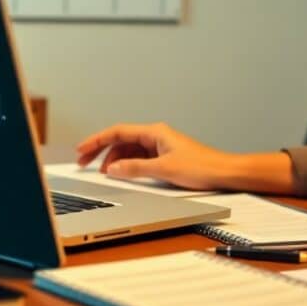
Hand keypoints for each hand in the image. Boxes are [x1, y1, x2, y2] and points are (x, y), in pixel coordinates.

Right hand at [75, 122, 234, 189]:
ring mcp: (160, 147)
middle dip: (101, 150)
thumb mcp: (164, 170)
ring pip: (129, 150)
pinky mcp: (164, 158)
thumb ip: (136, 169)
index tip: (82, 149)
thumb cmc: (202, 167)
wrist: (224, 173)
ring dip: (115, 160)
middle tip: (84, 161)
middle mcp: (156, 136)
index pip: (118, 131)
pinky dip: (127, 165)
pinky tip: (122, 173)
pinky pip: (138, 158)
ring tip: (104, 173)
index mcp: (154, 132)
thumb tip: (114, 168)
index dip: (97, 140)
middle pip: (121, 140)